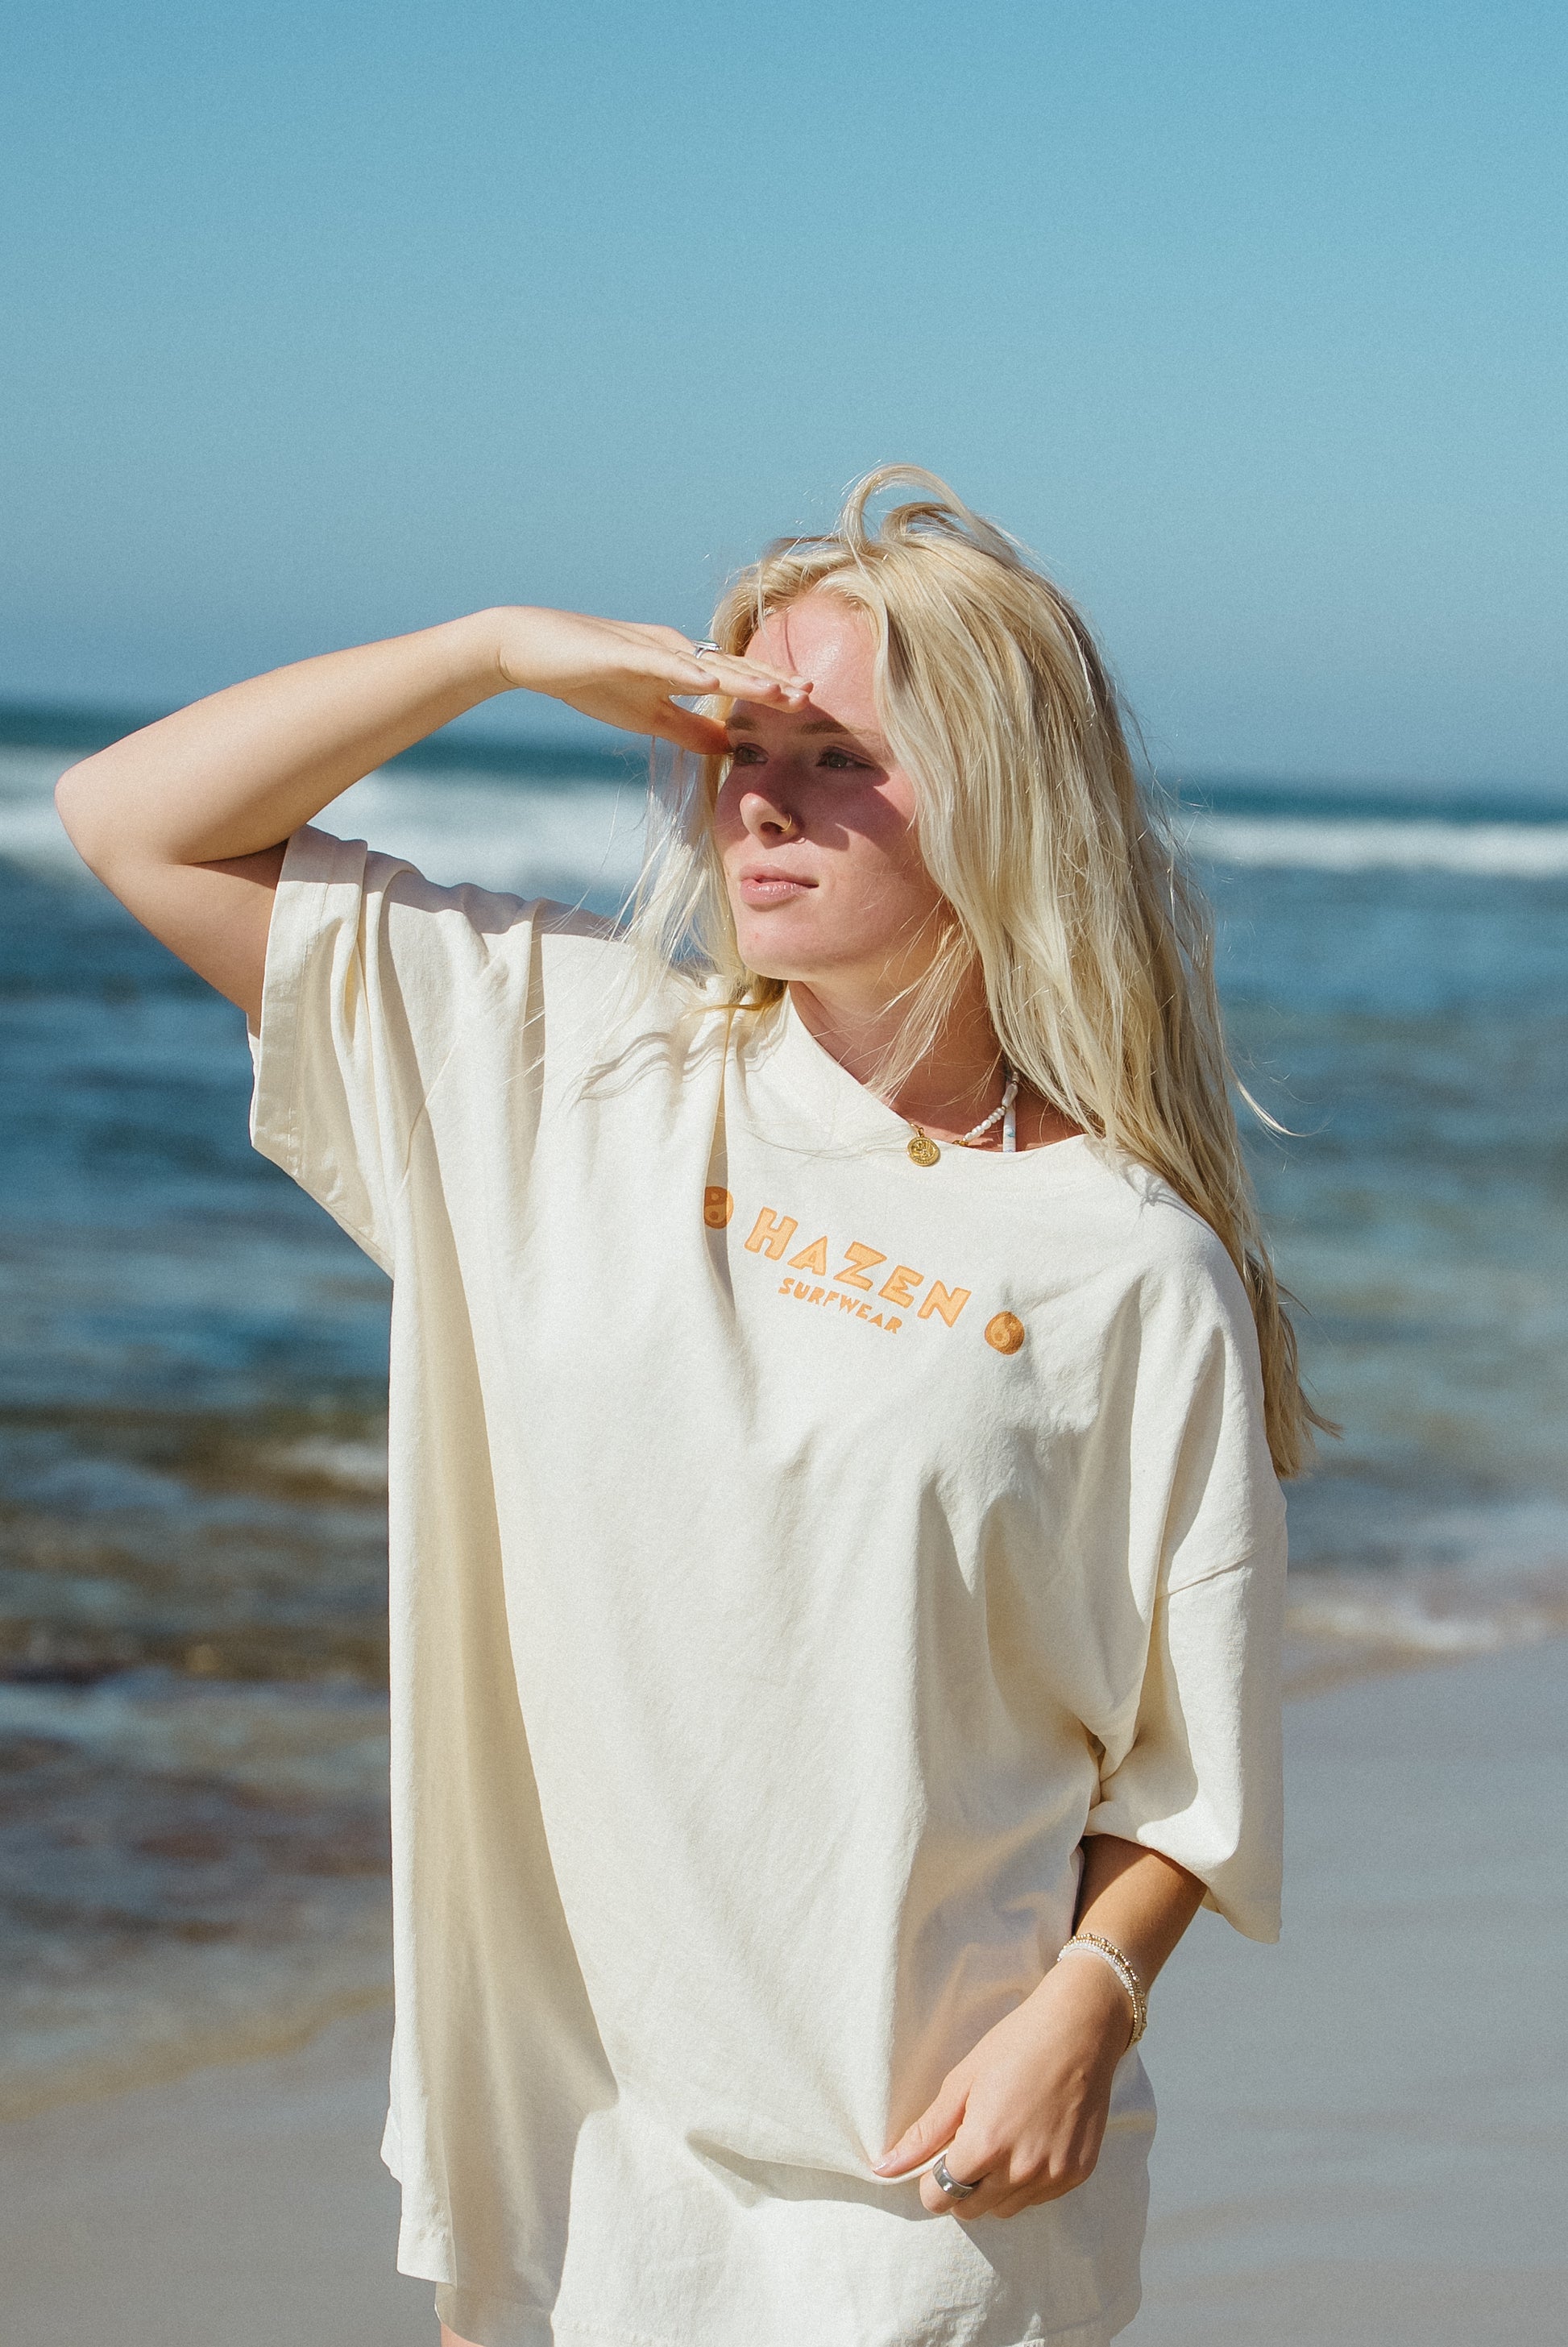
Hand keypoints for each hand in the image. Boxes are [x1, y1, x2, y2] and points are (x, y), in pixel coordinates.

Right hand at [493, 607, 809, 753]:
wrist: (529, 649)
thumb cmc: (589, 678)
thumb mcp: (646, 714)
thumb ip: (687, 729)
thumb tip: (727, 748)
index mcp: (680, 665)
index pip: (734, 680)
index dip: (770, 692)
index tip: (808, 704)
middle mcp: (673, 650)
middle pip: (732, 668)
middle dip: (771, 684)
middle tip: (812, 696)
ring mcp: (648, 648)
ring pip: (705, 663)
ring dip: (744, 677)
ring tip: (780, 690)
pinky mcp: (620, 651)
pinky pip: (660, 662)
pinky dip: (689, 672)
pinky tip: (713, 680)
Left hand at [874, 1954, 1132, 2218]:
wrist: (1079, 2030)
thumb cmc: (1015, 2046)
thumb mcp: (962, 2082)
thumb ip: (925, 2133)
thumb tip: (883, 2168)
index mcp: (986, 2145)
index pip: (940, 2197)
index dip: (931, 2180)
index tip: (937, 2159)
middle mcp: (1020, 2170)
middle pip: (971, 2210)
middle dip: (960, 2186)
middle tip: (968, 2146)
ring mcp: (1053, 2175)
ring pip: (1005, 2209)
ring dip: (994, 2188)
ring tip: (1001, 2141)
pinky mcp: (1077, 2174)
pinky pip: (1038, 2198)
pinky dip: (1026, 2182)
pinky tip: (1029, 2141)